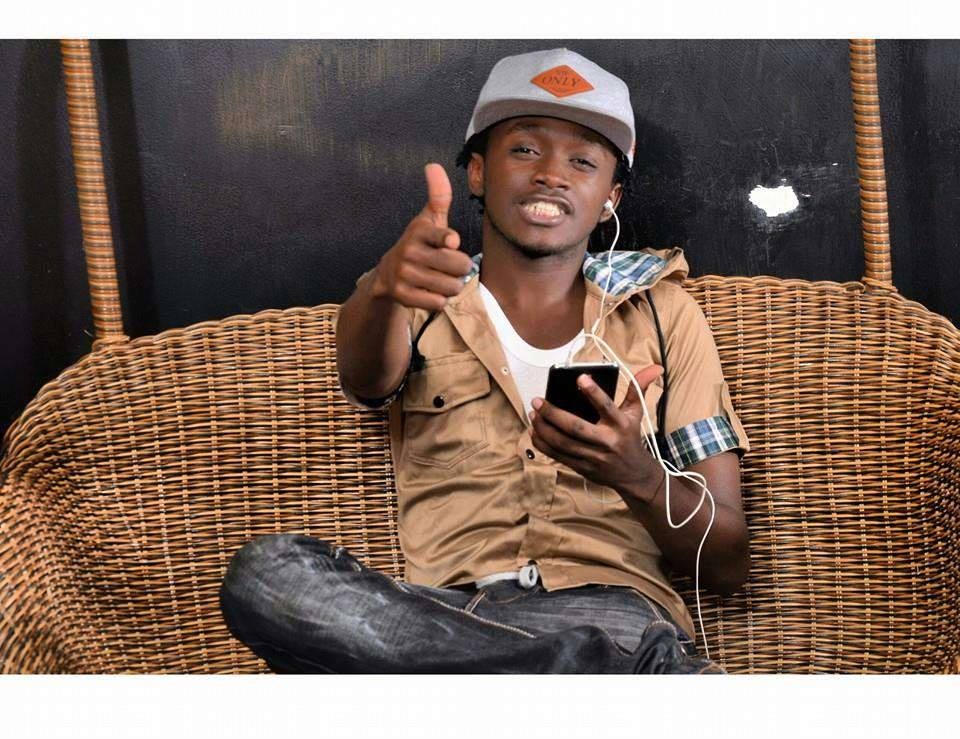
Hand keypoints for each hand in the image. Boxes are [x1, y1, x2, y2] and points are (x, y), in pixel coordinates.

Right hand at [370, 163, 474, 310]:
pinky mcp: (403, 296)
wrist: (387, 273)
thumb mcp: (427, 219)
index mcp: (419, 232)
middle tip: (449, 266)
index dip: (449, 240)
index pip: (441, 236)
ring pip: (451, 287)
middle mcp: (409, 252)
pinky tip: (430, 291)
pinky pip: (438, 302)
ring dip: (452, 286)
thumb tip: (433, 165)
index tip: (452, 242)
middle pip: (458, 266)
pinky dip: (439, 299)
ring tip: (441, 278)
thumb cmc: (418, 244)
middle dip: (460, 269)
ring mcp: (405, 275)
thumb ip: (438, 196)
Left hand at [528, 365, 665, 502]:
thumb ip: (638, 388)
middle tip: (537, 401)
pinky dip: (544, 444)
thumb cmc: (630, 438)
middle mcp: (606, 441)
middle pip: (576, 428)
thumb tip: (655, 367)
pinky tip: (535, 432)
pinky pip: (558, 456)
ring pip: (563, 443)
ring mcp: (593, 457)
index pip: (607, 407)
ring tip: (533, 414)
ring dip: (544, 428)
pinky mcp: (582, 468)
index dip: (593, 393)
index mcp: (620, 425)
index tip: (580, 378)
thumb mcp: (637, 413)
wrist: (634, 475)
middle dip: (553, 414)